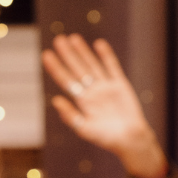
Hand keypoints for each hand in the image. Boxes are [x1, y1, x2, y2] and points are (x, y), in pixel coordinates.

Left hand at [41, 35, 167, 177]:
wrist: (130, 140)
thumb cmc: (106, 138)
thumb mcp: (84, 129)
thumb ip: (70, 115)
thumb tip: (54, 100)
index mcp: (82, 102)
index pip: (66, 81)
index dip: (56, 68)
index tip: (46, 55)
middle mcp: (92, 91)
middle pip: (77, 69)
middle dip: (68, 55)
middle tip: (58, 40)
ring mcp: (106, 87)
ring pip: (92, 65)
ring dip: (83, 52)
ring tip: (73, 38)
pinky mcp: (120, 85)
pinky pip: (112, 67)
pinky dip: (106, 56)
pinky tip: (98, 44)